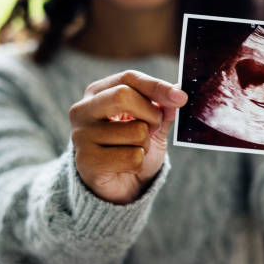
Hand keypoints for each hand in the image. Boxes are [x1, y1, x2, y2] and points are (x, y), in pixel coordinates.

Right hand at [70, 70, 187, 203]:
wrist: (119, 185)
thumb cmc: (133, 145)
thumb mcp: (152, 122)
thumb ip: (163, 107)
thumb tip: (177, 91)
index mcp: (98, 92)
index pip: (129, 78)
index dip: (157, 86)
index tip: (181, 97)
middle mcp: (83, 110)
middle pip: (123, 96)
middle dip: (151, 114)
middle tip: (155, 128)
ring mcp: (81, 135)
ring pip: (134, 131)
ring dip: (146, 144)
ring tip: (135, 150)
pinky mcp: (86, 162)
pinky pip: (132, 157)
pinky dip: (139, 163)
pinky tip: (126, 166)